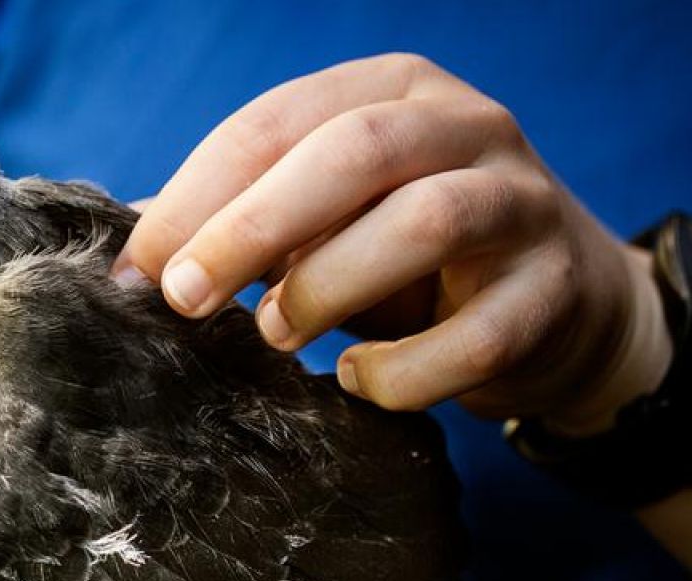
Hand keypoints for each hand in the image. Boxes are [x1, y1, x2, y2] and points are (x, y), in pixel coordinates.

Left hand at [114, 53, 669, 433]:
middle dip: (253, 226)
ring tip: (276, 333)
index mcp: (393, 90)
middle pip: (354, 152)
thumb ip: (242, 222)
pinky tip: (360, 380)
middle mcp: (467, 126)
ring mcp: (523, 202)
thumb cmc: (408, 257)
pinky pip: (478, 335)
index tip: (139, 269)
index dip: (198, 194)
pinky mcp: (556, 289)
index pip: (279, 121)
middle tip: (186, 297)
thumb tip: (128, 260)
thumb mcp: (326, 218)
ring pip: (427, 222)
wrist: (563, 305)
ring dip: (328, 285)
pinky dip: (405, 369)